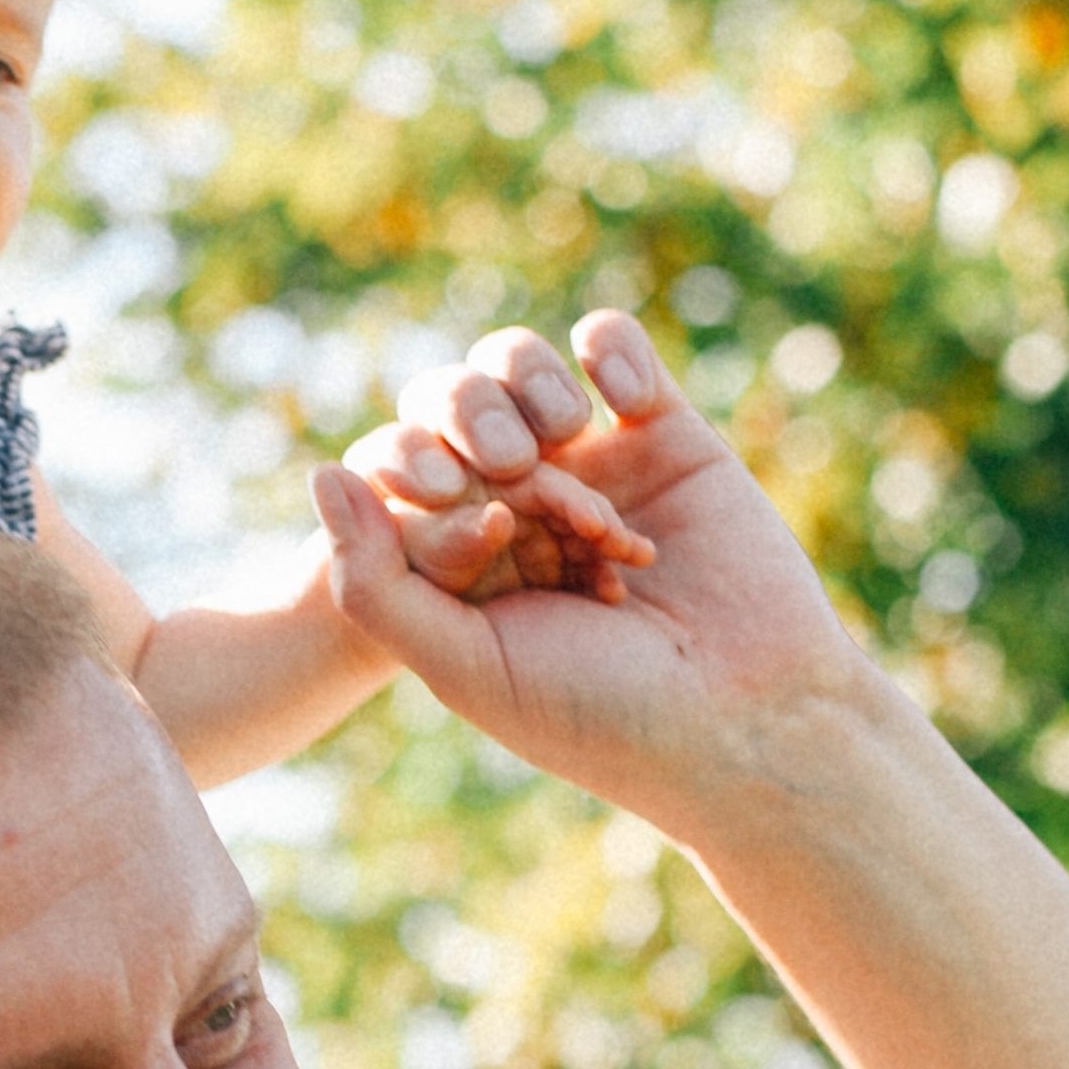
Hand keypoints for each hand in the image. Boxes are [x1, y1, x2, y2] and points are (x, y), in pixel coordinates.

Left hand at [312, 315, 860, 835]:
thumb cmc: (602, 712)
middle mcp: (520, 507)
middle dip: (465, 420)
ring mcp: (593, 465)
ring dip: (524, 383)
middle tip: (510, 469)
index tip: (476, 527)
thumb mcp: (465, 666)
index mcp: (460, 563)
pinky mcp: (666, 434)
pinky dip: (605, 350)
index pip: (397, 473)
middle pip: (449, 407)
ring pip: (518, 367)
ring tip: (565, 440)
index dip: (413, 471)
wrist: (747, 719)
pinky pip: (612, 349)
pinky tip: (622, 402)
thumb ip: (374, 583)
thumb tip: (321, 472)